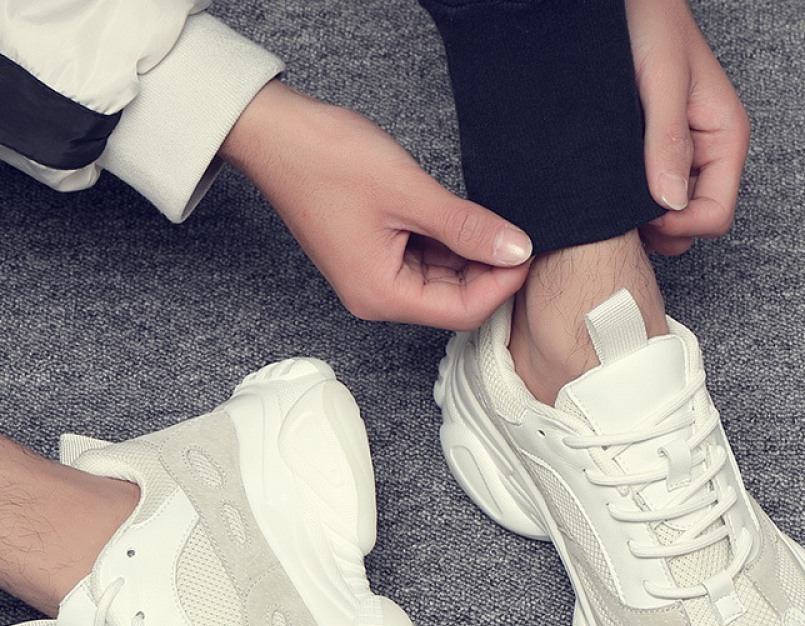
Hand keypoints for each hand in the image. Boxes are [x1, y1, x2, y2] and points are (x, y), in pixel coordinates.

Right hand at [221, 81, 531, 327]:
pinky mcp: (374, 256)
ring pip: (441, 281)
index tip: (529, 250)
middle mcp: (377, 296)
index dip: (501, 284)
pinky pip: (424, 261)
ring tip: (493, 221)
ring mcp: (374, 278)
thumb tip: (516, 250)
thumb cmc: (325, 161)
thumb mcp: (409, 193)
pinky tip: (464, 219)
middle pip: (453, 301)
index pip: (461, 311)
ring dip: (471, 256)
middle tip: (520, 234)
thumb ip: (466, 226)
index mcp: (381, 294)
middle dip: (490, 272)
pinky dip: (449, 244)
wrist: (276, 135)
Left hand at [626, 0, 749, 254]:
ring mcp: (677, 155)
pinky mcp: (649, 153)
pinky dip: (626, 201)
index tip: (643, 216)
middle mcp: (704, 151)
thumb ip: (668, 140)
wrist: (622, 1)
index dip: (680, 226)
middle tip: (620, 212)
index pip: (716, 215)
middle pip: (691, 222)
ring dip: (640, 217)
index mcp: (723, 136)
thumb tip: (672, 201)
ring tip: (609, 197)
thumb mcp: (663, 79)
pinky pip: (644, 194)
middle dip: (659, 227)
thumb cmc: (648, 20)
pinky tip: (605, 186)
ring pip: (666, 213)